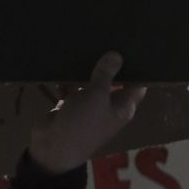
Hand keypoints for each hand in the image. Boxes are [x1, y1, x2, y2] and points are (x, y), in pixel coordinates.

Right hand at [28, 51, 147, 174]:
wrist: (51, 148)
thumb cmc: (82, 123)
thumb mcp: (97, 96)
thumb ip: (105, 75)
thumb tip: (117, 55)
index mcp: (123, 107)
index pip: (137, 85)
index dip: (137, 69)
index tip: (134, 48)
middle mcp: (108, 106)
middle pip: (113, 82)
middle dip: (108, 65)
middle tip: (107, 40)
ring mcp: (89, 107)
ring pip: (91, 84)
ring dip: (86, 71)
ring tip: (86, 45)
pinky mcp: (70, 107)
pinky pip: (71, 89)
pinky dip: (68, 80)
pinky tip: (64, 62)